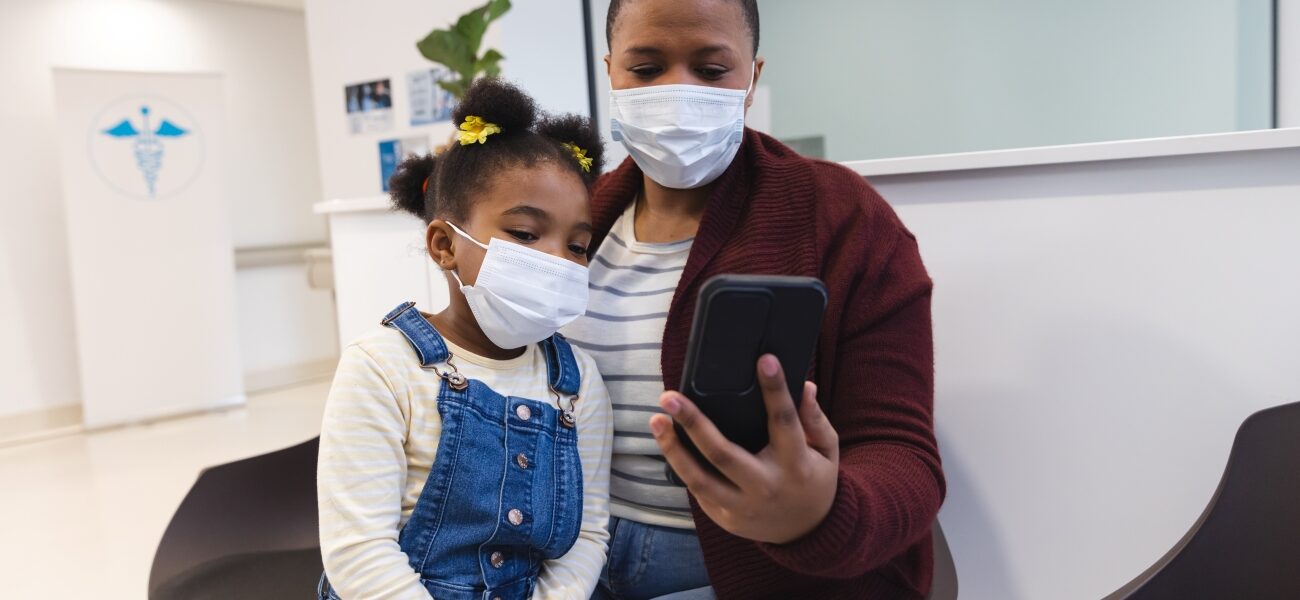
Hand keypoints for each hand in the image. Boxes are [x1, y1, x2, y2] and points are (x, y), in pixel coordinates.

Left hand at [650, 354, 839, 543]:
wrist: (808, 534)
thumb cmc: (814, 480)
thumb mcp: (826, 451)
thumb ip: (816, 420)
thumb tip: (804, 386)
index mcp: (796, 464)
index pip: (784, 422)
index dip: (775, 390)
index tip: (765, 360)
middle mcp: (766, 487)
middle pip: (722, 453)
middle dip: (693, 422)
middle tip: (669, 397)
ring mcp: (742, 506)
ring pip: (699, 478)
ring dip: (673, 448)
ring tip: (656, 421)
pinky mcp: (725, 517)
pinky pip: (698, 490)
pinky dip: (680, 466)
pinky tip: (668, 443)